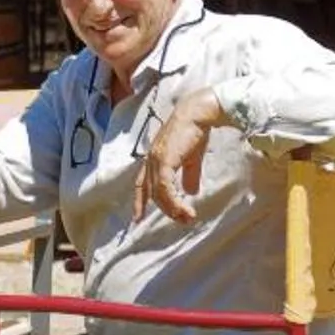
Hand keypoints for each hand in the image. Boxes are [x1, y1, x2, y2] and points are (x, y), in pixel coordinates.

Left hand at [136, 89, 228, 227]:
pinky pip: (165, 187)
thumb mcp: (192, 158)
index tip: (137, 218)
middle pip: (152, 192)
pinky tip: (184, 208)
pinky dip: (173, 201)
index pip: (141, 184)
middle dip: (166, 210)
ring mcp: (156, 160)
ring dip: (173, 208)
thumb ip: (189, 175)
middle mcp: (151, 160)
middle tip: (183, 220)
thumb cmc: (194, 132)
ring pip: (158, 193)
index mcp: (154, 159)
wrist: (197, 114)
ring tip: (187, 217)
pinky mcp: (164, 159)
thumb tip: (192, 192)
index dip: (139, 201)